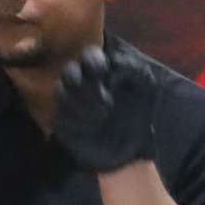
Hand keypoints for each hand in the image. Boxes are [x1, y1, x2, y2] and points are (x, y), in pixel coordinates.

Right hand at [55, 45, 156, 172]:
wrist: (133, 149)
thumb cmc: (140, 114)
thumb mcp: (146, 87)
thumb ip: (133, 68)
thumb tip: (113, 64)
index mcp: (102, 72)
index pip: (89, 55)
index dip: (92, 60)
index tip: (102, 71)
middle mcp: (83, 85)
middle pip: (69, 72)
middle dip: (84, 83)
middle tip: (103, 99)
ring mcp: (70, 104)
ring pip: (61, 92)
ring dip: (82, 104)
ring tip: (102, 116)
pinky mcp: (63, 124)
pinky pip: (59, 116)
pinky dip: (76, 121)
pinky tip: (91, 128)